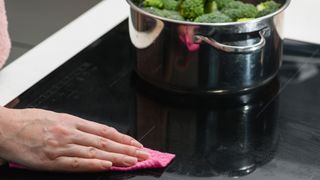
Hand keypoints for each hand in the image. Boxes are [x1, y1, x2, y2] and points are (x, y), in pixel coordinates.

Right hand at [0, 107, 149, 171]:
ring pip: (95, 151)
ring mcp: (61, 146)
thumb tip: (96, 134)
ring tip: (133, 161)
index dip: (123, 138)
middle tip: (143, 154)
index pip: (105, 130)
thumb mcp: (56, 117)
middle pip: (105, 141)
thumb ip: (77, 126)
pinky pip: (76, 163)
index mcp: (72, 121)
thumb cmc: (29, 122)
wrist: (5, 128)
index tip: (136, 143)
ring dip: (116, 157)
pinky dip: (93, 164)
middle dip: (127, 148)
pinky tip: (107, 165)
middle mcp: (70, 132)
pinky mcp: (50, 160)